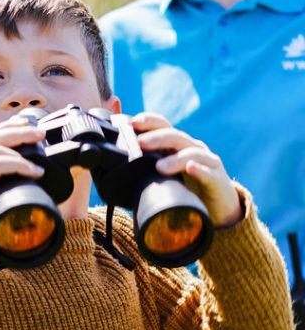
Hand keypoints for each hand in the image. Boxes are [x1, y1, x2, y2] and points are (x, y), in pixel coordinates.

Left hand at [130, 112, 241, 227]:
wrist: (216, 208)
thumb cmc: (184, 187)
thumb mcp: (162, 175)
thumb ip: (145, 169)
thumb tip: (111, 171)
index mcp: (175, 145)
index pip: (162, 126)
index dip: (149, 121)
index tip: (131, 122)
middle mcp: (191, 148)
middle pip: (175, 135)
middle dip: (157, 137)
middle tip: (140, 143)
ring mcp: (206, 161)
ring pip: (191, 152)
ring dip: (174, 158)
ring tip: (159, 167)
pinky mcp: (218, 178)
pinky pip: (209, 172)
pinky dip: (200, 169)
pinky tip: (191, 169)